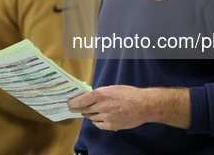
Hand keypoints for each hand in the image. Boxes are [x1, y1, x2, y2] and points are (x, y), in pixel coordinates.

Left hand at [67, 85, 190, 130]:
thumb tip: (88, 97)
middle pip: (84, 110)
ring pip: (91, 117)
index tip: (69, 104)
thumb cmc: (129, 94)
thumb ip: (99, 93)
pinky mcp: (111, 125)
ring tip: (94, 110)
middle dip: (79, 109)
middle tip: (76, 108)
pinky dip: (97, 121)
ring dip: (90, 114)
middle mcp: (102, 106)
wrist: (143, 105)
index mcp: (100, 94)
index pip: (80, 100)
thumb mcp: (111, 88)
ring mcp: (106, 117)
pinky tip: (101, 117)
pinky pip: (98, 125)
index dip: (72, 103)